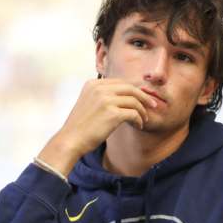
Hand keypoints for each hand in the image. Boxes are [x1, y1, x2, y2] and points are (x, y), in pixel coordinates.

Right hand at [38, 79, 157, 175]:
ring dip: (142, 110)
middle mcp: (99, 88)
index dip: (134, 90)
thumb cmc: (80, 127)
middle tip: (153, 105)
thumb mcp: (87, 103)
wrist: (70, 140)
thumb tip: (124, 96)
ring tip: (144, 119)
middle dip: (144, 96)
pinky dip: (139, 119)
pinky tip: (138, 125)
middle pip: (130, 87)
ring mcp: (106, 100)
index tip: (142, 98)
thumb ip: (102, 96)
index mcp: (93, 83)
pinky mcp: (112, 113)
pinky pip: (133, 113)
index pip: (120, 82)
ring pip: (134, 100)